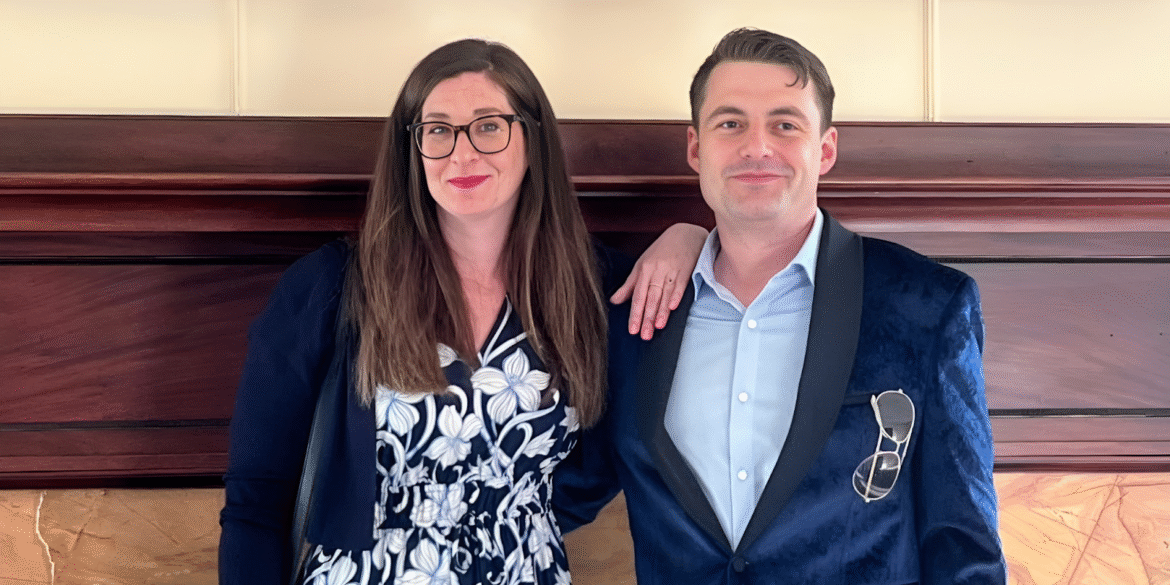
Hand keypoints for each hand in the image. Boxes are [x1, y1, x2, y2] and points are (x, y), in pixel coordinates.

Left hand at [611, 223, 707, 339]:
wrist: (685, 234)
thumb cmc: (662, 250)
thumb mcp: (642, 264)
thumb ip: (629, 285)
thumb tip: (614, 301)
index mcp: (644, 269)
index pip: (638, 296)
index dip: (635, 313)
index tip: (632, 329)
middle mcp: (657, 271)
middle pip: (650, 298)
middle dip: (647, 317)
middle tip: (644, 334)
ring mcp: (672, 271)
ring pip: (664, 294)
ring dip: (661, 311)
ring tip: (657, 327)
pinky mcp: (686, 271)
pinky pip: (680, 286)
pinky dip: (676, 296)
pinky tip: (673, 308)